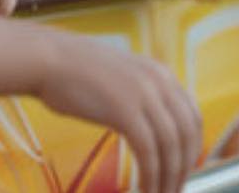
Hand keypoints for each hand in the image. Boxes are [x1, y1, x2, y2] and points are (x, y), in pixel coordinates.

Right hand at [37, 33, 201, 192]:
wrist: (45, 58)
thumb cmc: (71, 70)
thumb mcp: (118, 74)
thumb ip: (138, 92)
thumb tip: (145, 122)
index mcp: (159, 72)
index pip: (192, 115)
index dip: (193, 147)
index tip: (183, 166)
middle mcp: (158, 81)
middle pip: (188, 133)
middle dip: (184, 167)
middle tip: (174, 187)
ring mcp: (143, 95)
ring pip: (171, 146)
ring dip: (169, 177)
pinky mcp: (125, 111)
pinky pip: (149, 152)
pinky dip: (151, 176)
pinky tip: (145, 189)